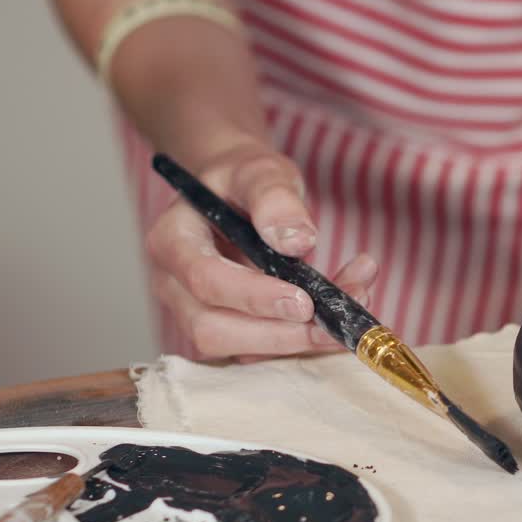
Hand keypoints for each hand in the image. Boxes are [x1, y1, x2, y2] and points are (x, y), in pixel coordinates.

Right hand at [145, 136, 377, 362]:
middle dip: (277, 335)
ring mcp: (196, 312)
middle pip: (212, 329)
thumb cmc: (241, 180)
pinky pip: (261, 350)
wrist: (237, 192)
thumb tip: (297, 241)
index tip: (304, 301)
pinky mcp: (227, 330)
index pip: (205, 280)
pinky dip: (304, 339)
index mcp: (173, 240)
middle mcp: (175, 285)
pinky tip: (340, 313)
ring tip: (349, 311)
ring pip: (237, 350)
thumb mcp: (259, 171)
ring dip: (297, 342)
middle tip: (331, 325)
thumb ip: (274, 197)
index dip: (254, 297)